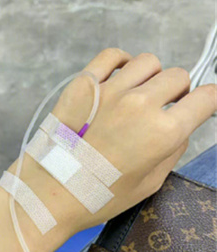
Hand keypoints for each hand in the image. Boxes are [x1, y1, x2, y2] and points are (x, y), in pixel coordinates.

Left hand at [0, 48, 216, 251]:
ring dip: (151, 77)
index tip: (199, 107)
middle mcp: (141, 104)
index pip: (207, 97)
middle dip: (178, 92)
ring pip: (148, 61)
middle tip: (162, 108)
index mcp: (163, 131)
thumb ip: (172, 150)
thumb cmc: (100, 197)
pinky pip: (111, 55)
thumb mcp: (149, 184)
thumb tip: (180, 126)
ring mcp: (110, 90)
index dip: (208, 101)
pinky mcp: (84, 84)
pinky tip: (118, 78)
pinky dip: (122, 62)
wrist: (50, 192)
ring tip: (137, 95)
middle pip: (177, 76)